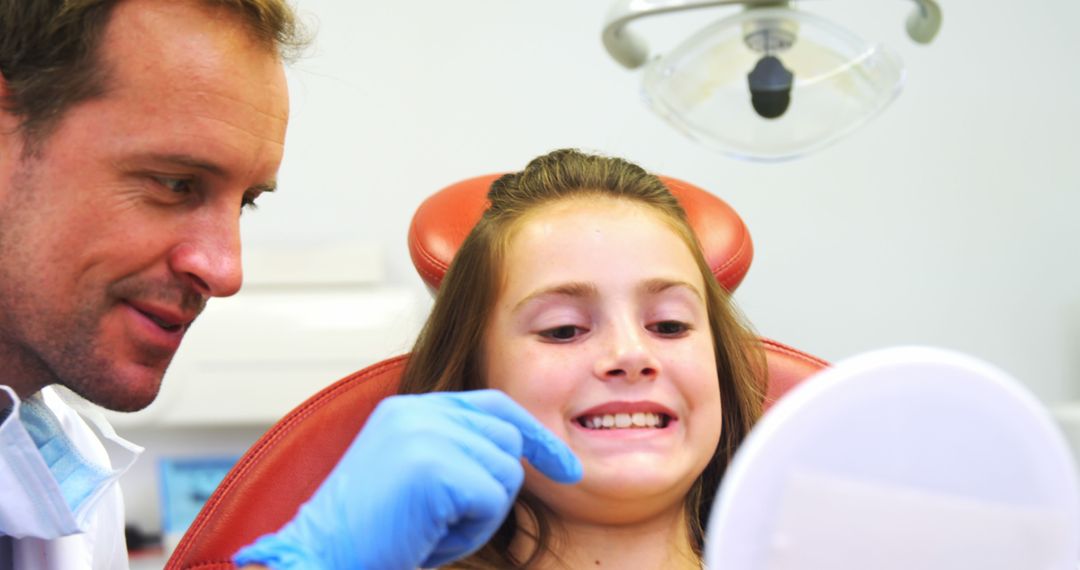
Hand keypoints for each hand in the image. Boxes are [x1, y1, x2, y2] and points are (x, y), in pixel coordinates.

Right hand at [233, 389, 581, 568]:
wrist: (317, 560)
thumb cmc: (369, 537)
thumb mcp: (413, 479)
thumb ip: (455, 453)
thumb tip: (519, 456)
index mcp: (408, 409)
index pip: (493, 406)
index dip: (534, 436)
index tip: (566, 470)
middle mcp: (417, 411)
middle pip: (507, 441)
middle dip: (495, 492)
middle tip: (444, 525)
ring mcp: (424, 434)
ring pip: (505, 473)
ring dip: (480, 517)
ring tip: (430, 531)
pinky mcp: (433, 466)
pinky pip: (491, 500)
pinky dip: (469, 533)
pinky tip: (428, 539)